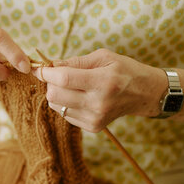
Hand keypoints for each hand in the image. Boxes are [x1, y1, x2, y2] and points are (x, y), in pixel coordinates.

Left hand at [32, 49, 166, 131]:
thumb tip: (51, 65)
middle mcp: (98, 103)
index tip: (39, 67)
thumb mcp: (104, 57)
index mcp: (103, 82)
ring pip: (57, 106)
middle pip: (55, 96)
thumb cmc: (124, 70)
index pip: (64, 79)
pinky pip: (65, 115)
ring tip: (70, 86)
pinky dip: (65, 104)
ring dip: (56, 94)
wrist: (144, 94)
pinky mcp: (93, 127)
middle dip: (49, 83)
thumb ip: (75, 61)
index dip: (46, 72)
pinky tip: (78, 96)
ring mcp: (95, 118)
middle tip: (56, 75)